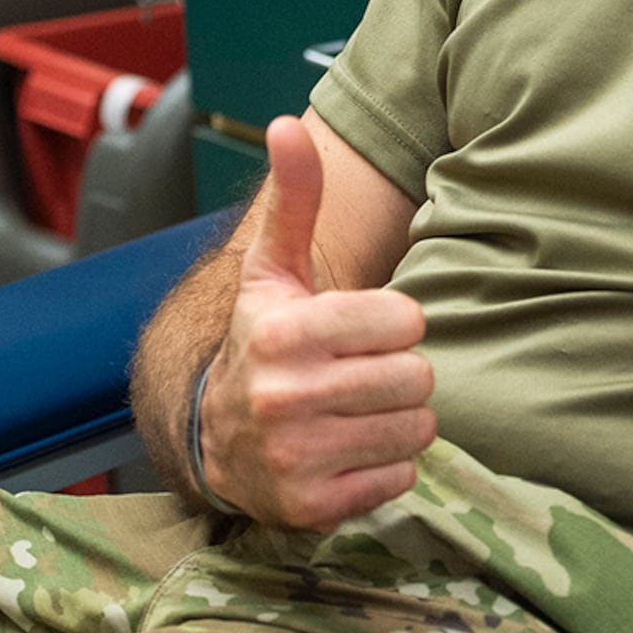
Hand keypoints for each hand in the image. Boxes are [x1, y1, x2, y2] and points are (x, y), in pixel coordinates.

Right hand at [198, 115, 437, 527]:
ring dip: (399, 420)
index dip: (394, 325)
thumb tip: (286, 124)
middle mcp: (285, 397)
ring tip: (356, 411)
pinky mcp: (314, 508)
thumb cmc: (263, 341)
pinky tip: (347, 452)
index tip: (361, 332)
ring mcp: (298, 458)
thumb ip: (296, 200)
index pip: (407, 320)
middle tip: (359, 375)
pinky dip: (385, 468)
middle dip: (399, 374)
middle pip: (418, 377)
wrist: (214, 439)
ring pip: (417, 429)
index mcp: (283, 332)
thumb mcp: (275, 270)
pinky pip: (400, 479)